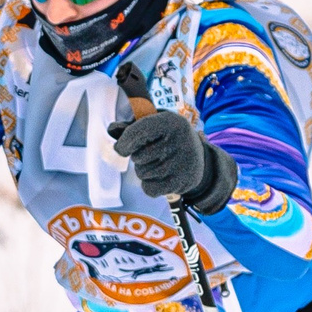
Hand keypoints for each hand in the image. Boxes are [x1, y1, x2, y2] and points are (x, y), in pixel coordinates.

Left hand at [108, 108, 236, 212]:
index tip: (121, 148)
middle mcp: (178, 141)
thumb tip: (111, 129)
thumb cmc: (169, 138)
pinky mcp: (181, 182)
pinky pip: (149, 189)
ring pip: (142, 173)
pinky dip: (150, 186)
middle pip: (137, 157)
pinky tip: (161, 177)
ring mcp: (181, 163)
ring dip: (144, 171)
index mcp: (171, 122)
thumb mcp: (154, 125)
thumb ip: (131, 127)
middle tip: (153, 153)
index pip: (137, 133)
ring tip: (159, 164)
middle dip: (138, 157)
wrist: (199, 158)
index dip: (124, 143)